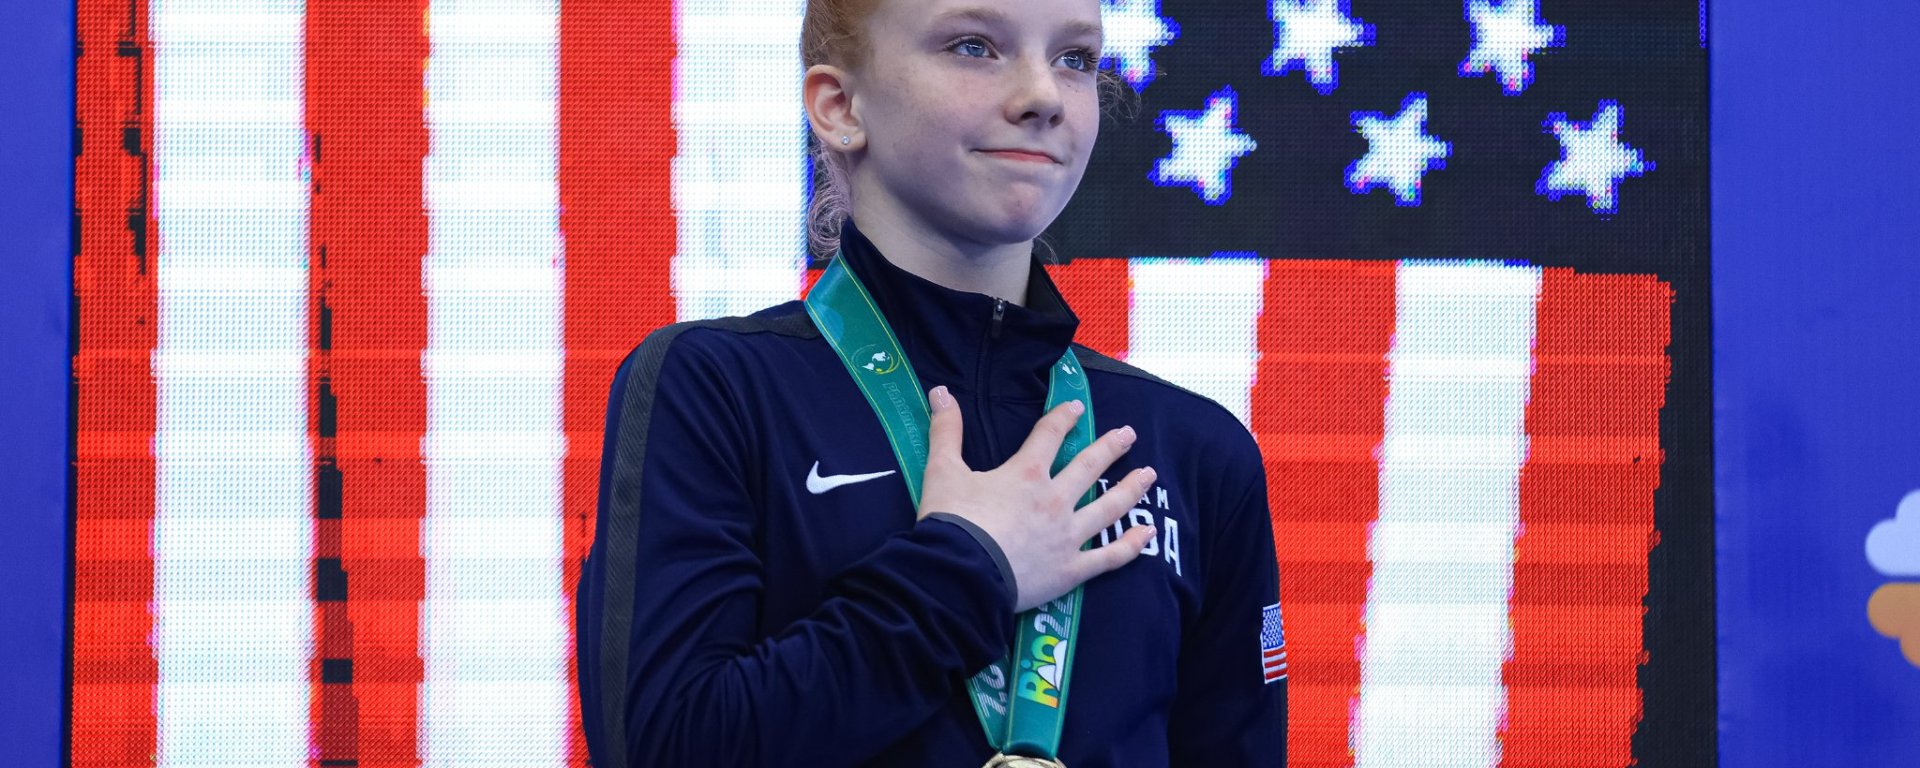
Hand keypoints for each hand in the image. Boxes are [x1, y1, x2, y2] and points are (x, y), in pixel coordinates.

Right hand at [918, 385, 1158, 612]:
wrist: (960, 575)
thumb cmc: (952, 523)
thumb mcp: (942, 471)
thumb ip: (946, 431)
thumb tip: (939, 391)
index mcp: (1026, 473)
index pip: (1049, 435)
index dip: (1063, 417)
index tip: (1076, 407)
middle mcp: (1055, 499)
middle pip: (1089, 466)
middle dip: (1111, 446)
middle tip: (1130, 434)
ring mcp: (1068, 535)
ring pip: (1108, 506)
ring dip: (1131, 488)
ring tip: (1149, 474)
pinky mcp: (1072, 569)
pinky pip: (1110, 556)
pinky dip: (1131, 544)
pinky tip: (1147, 532)